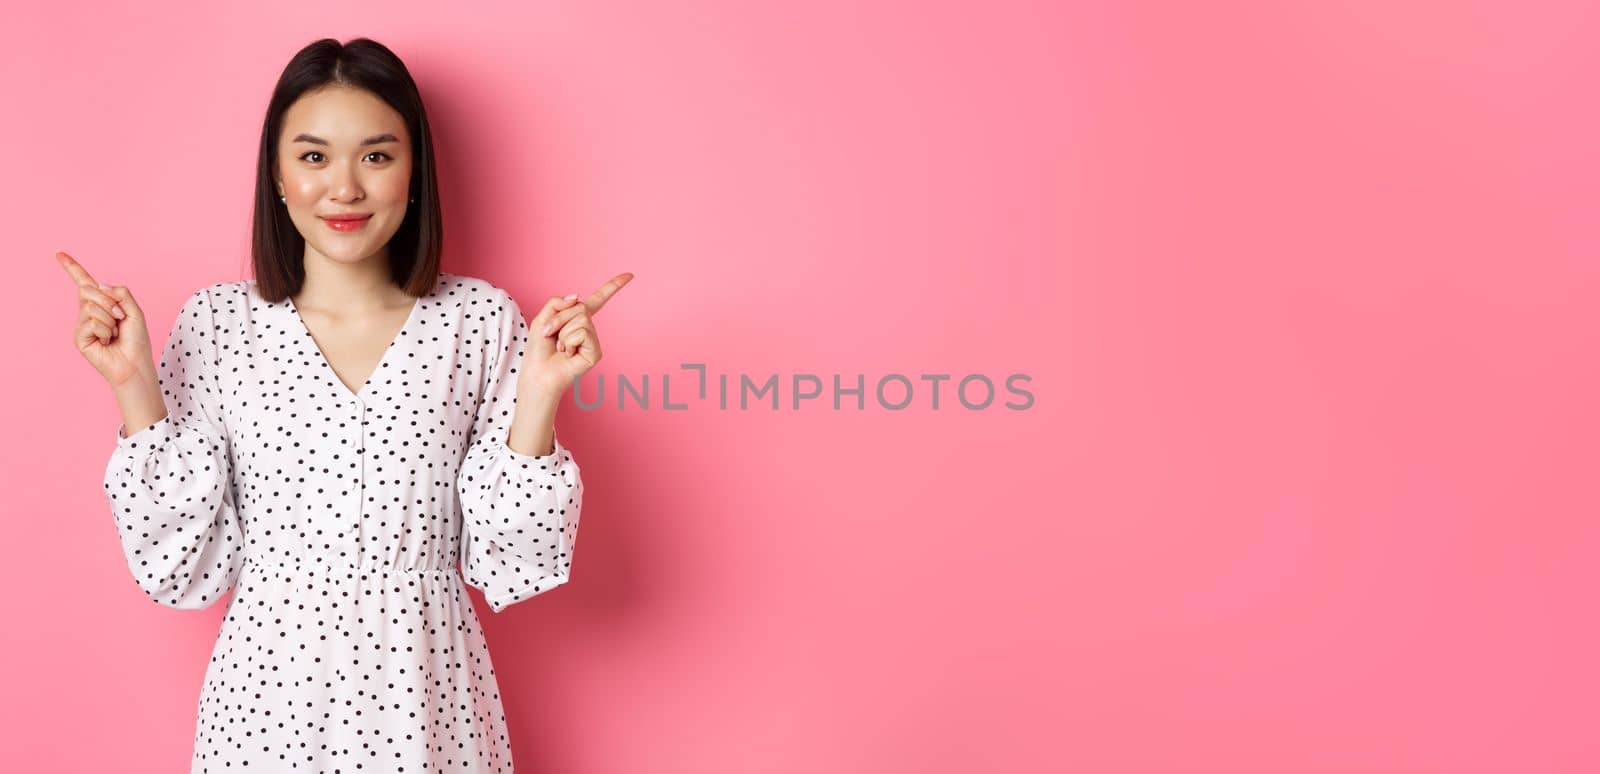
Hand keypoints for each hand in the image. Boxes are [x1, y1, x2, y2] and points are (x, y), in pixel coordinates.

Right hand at [56, 251, 153, 387]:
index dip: (73, 268)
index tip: (59, 254)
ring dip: (109, 319)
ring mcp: (82, 324)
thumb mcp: (134, 311)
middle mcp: (89, 312)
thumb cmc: (136, 340)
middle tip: (120, 317)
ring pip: (90, 306)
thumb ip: (120, 293)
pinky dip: (104, 330)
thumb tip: (99, 285)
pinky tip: (107, 341)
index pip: (85, 283)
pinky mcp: (79, 337)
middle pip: (88, 290)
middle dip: (108, 301)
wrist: (135, 364)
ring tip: (114, 333)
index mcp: (102, 304)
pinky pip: (90, 322)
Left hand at [520, 272, 633, 398]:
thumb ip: (558, 302)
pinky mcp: (596, 352)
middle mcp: (588, 328)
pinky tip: (568, 354)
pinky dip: (569, 341)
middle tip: (550, 334)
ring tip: (559, 347)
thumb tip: (578, 296)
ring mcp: (593, 340)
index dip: (613, 286)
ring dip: (563, 332)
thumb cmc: (539, 350)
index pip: (598, 300)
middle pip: (579, 307)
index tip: (630, 275)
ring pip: (581, 319)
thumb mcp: (543, 318)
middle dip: (560, 318)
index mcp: (577, 319)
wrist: (538, 373)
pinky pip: (583, 332)